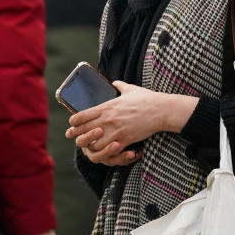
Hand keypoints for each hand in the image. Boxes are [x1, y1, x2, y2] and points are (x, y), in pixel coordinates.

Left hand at [67, 81, 197, 164]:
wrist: (161, 110)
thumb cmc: (147, 99)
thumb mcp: (131, 89)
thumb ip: (119, 86)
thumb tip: (114, 83)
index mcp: (107, 106)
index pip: (81, 116)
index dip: (73, 122)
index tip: (72, 124)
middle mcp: (108, 119)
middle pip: (84, 131)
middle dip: (77, 135)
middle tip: (74, 137)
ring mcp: (116, 131)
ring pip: (94, 144)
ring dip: (90, 145)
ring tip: (89, 145)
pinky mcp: (125, 140)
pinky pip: (109, 150)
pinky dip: (105, 151)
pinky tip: (104, 150)